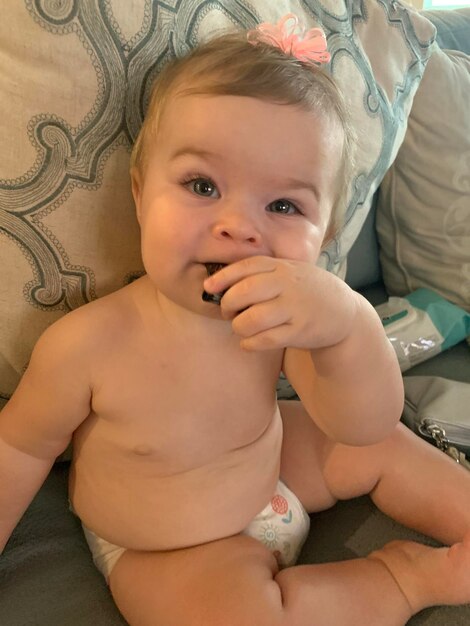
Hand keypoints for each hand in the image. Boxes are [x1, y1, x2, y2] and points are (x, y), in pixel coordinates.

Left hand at [203, 256, 357, 350]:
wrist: (343, 311)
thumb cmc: (305, 290)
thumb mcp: (289, 272)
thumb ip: (262, 273)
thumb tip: (219, 281)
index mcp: (282, 267)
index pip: (247, 267)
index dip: (223, 277)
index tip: (209, 287)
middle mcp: (288, 285)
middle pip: (244, 293)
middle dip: (228, 305)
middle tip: (228, 312)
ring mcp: (294, 309)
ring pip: (251, 320)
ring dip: (238, 327)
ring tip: (241, 327)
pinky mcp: (299, 332)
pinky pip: (265, 340)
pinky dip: (250, 343)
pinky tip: (249, 342)